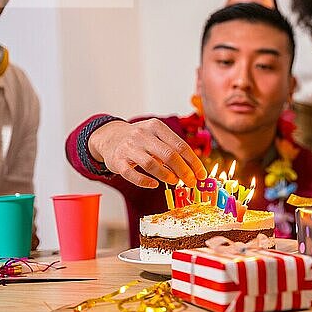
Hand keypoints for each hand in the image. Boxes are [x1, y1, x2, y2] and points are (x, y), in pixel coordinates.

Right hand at [88, 119, 206, 187]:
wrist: (110, 137)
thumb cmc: (141, 139)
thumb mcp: (157, 136)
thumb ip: (173, 148)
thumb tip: (194, 169)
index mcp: (156, 127)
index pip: (180, 145)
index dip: (193, 162)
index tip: (201, 174)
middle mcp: (142, 135)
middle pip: (169, 155)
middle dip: (184, 171)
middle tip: (191, 182)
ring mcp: (128, 148)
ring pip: (151, 164)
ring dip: (166, 176)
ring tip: (174, 182)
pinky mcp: (117, 161)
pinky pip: (131, 174)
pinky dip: (144, 181)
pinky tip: (154, 184)